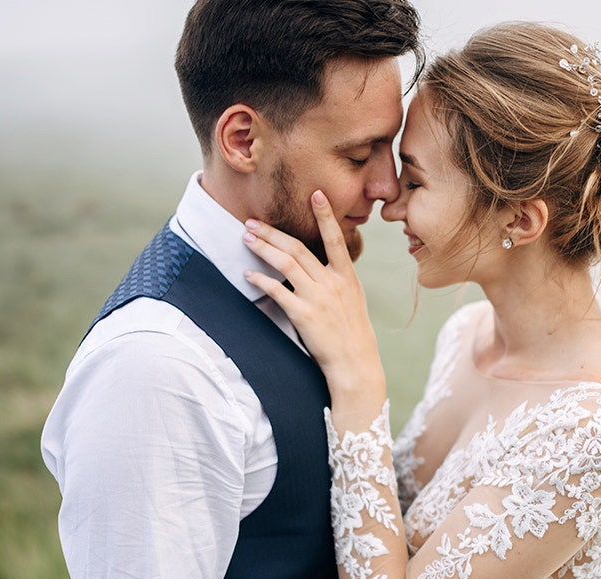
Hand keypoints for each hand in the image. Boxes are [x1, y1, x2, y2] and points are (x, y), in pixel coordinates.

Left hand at [242, 190, 384, 404]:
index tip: (316, 194)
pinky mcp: (303, 315)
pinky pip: (277, 291)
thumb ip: (336, 278)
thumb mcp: (352, 299)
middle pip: (298, 248)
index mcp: (347, 276)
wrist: (354, 363)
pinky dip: (261, 279)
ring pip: (286, 263)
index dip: (325, 215)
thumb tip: (315, 263)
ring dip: (263, 248)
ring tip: (246, 238)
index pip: (335, 239)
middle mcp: (332, 283)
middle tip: (252, 222)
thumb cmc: (352, 332)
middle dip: (272, 232)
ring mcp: (318, 298)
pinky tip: (248, 273)